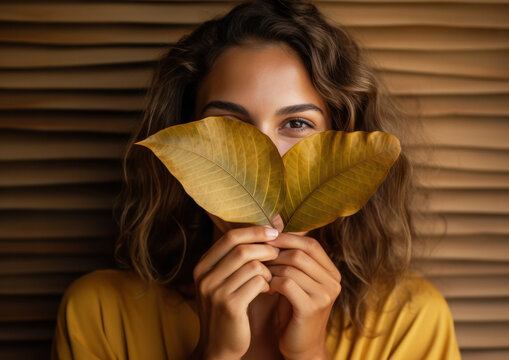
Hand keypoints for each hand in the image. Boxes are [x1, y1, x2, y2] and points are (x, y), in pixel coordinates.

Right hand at [191, 225, 279, 359]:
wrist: (219, 345)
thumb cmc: (228, 307)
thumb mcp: (224, 280)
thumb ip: (238, 256)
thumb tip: (272, 224)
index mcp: (202, 266)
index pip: (229, 237)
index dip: (254, 231)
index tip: (273, 231)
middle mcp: (205, 277)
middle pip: (241, 249)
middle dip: (265, 248)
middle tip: (278, 253)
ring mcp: (215, 292)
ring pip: (252, 265)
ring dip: (268, 268)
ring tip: (272, 276)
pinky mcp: (230, 306)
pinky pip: (257, 282)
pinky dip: (268, 283)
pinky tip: (269, 289)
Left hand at [265, 233, 340, 359]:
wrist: (301, 348)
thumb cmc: (293, 310)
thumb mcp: (295, 280)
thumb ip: (289, 255)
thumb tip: (275, 219)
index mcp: (331, 272)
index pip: (311, 244)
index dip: (287, 239)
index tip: (266, 241)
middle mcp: (333, 282)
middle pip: (301, 253)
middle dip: (276, 253)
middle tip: (258, 256)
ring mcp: (325, 295)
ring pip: (292, 266)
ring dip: (271, 267)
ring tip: (259, 271)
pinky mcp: (312, 308)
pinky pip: (286, 283)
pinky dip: (271, 281)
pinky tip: (264, 286)